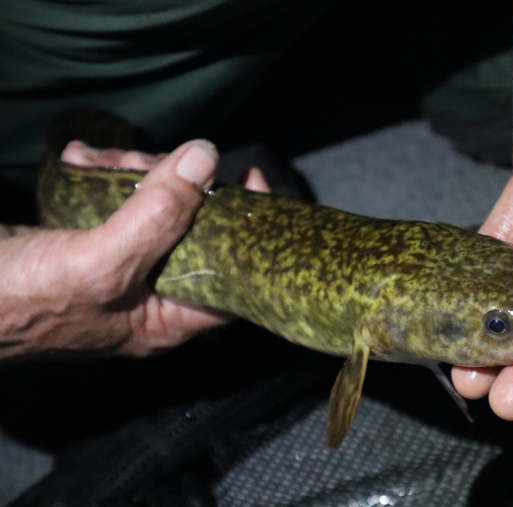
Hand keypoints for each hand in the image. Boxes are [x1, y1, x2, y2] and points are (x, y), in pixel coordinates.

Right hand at [0, 141, 268, 358]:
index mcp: (166, 319)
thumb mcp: (100, 263)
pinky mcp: (88, 240)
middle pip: (192, 228)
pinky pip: (113, 199)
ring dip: (130, 170)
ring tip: (95, 157)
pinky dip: (99, 172)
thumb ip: (157, 217)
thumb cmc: (18, 302)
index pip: (233, 276)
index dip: (249, 229)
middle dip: (171, 184)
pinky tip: (78, 158)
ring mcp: (119, 265)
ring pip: (153, 206)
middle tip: (142, 161)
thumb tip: (207, 160)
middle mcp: (150, 294)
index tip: (250, 179)